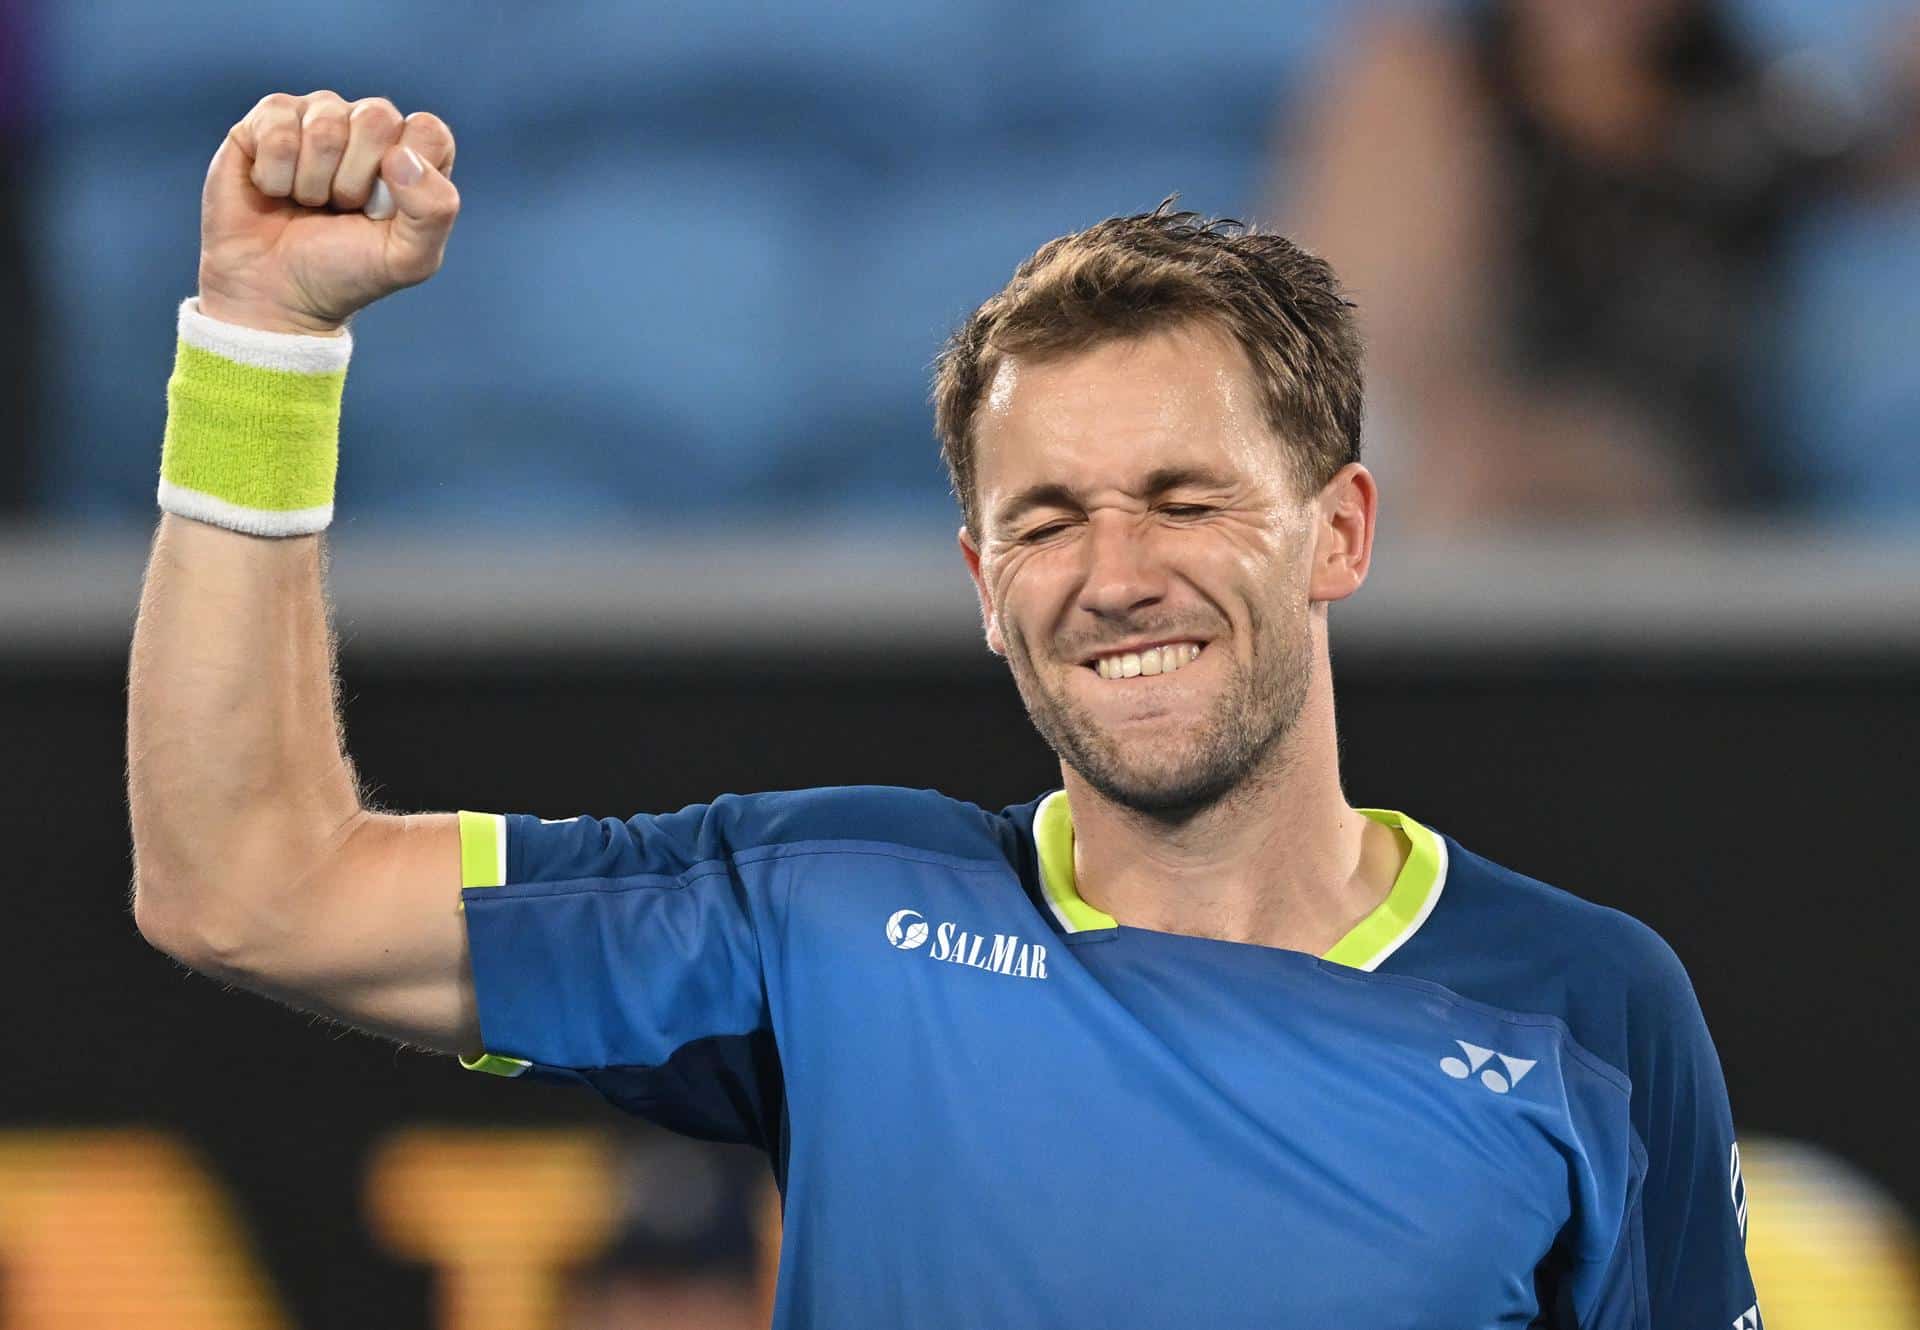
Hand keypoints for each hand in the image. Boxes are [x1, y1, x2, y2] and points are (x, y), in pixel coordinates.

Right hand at [197, 90, 459, 335]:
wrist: (274, 291)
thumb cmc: (346, 271)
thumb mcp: (408, 259)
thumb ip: (434, 211)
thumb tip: (400, 155)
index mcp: (414, 156)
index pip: (428, 130)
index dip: (406, 172)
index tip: (384, 211)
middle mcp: (369, 128)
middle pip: (376, 117)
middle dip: (355, 179)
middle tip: (344, 209)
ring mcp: (319, 117)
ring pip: (325, 125)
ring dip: (313, 183)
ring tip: (310, 204)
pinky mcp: (269, 119)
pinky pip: (277, 129)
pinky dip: (275, 175)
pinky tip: (276, 190)